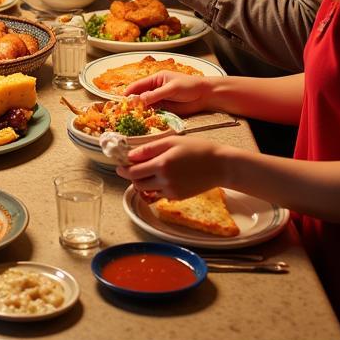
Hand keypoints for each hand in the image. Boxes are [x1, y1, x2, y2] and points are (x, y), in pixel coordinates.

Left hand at [117, 136, 231, 198]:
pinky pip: (158, 195)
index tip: (120, 165)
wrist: (220, 166)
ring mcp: (171, 191)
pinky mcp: (177, 197)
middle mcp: (165, 180)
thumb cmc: (197, 149)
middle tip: (131, 167)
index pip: (134, 171)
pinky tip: (160, 178)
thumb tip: (131, 155)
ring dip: (141, 182)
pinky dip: (154, 187)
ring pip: (146, 190)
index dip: (124, 168)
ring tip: (146, 171)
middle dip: (131, 175)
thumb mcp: (172, 141)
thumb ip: (149, 149)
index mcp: (162, 164)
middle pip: (137, 182)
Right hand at [124, 72, 214, 114]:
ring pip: (145, 105)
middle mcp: (155, 89)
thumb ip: (156, 94)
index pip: (139, 85)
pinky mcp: (165, 109)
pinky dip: (148, 115)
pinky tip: (144, 119)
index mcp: (156, 79)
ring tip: (132, 116)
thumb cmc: (190, 86)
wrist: (205, 96)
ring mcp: (160, 99)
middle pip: (140, 95)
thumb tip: (140, 99)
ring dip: (140, 110)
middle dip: (133, 102)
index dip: (130, 91)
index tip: (122, 99)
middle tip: (125, 110)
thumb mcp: (172, 88)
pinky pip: (154, 112)